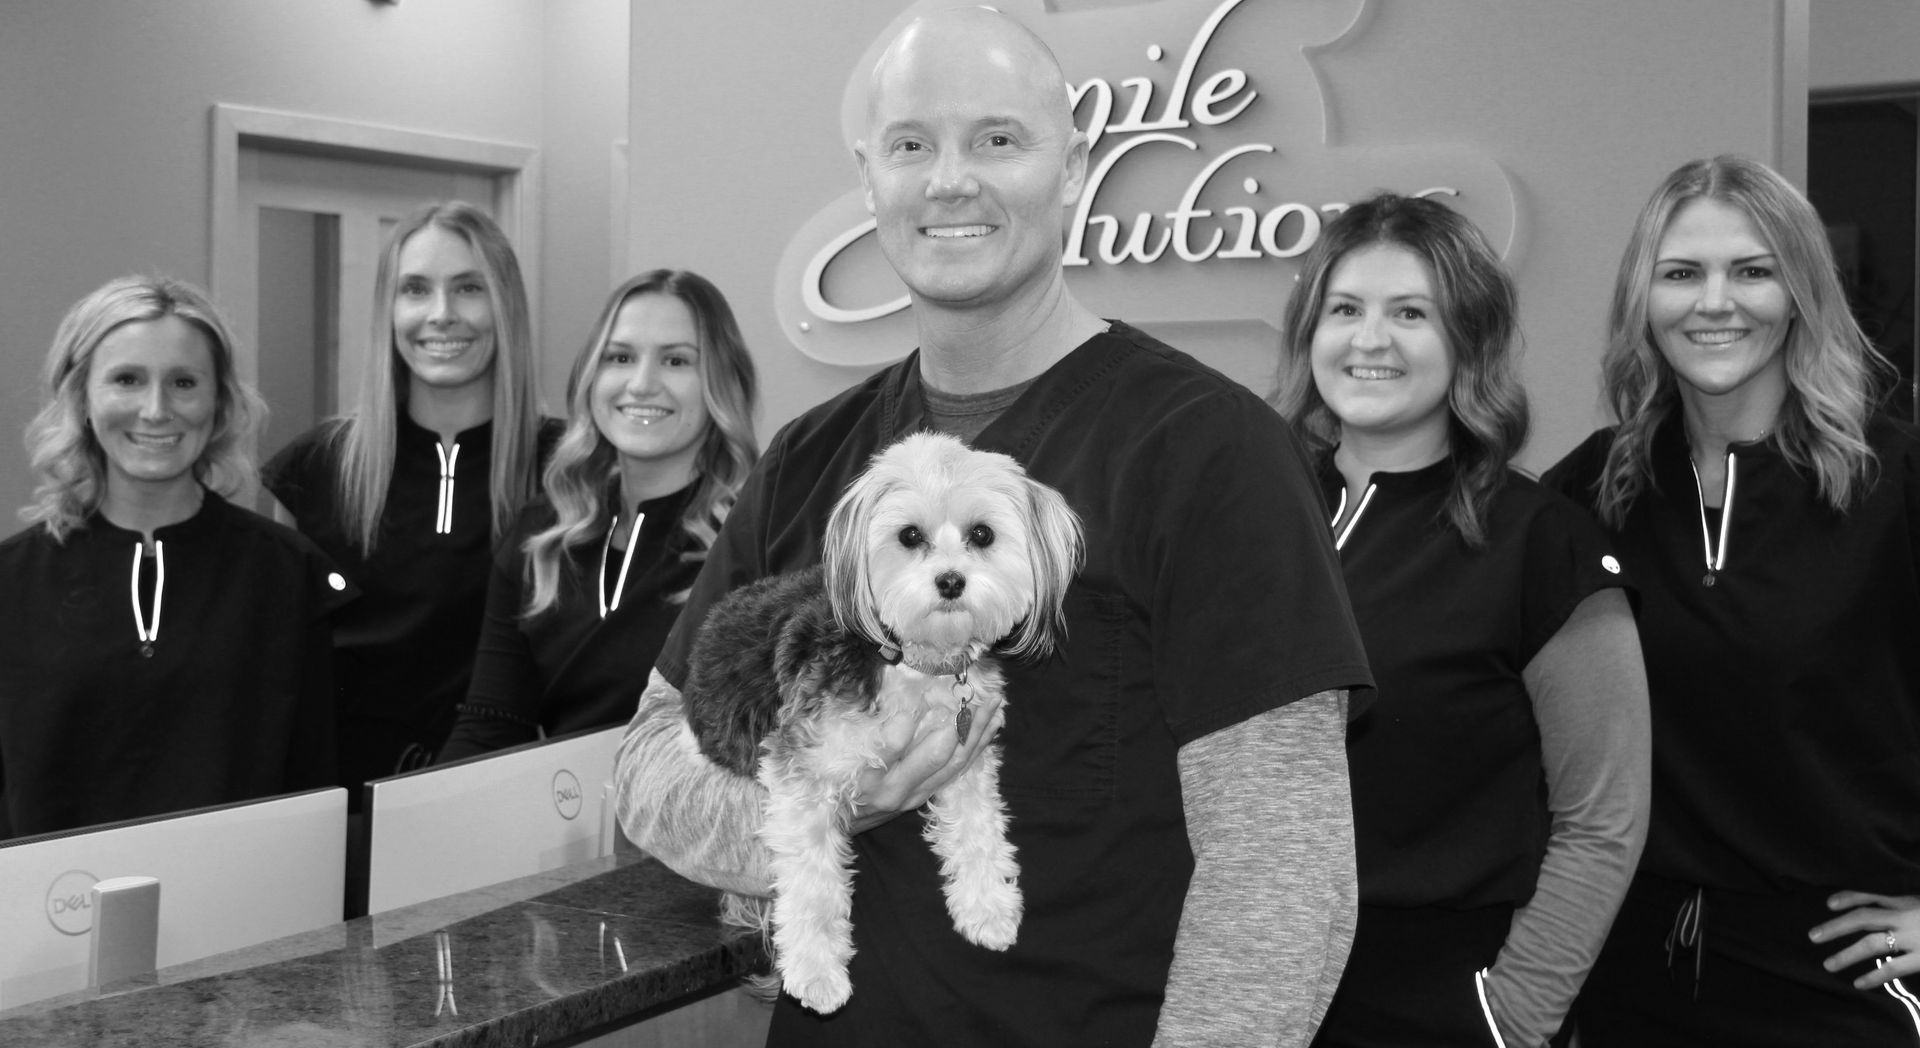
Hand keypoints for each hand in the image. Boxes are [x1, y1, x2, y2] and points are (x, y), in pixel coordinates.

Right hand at [846, 667, 1005, 834]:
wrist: (839, 825)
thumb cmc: (834, 783)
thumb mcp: (837, 759)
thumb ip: (861, 732)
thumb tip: (895, 701)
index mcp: (868, 778)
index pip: (894, 744)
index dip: (911, 717)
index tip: (926, 691)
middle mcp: (895, 790)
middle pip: (938, 755)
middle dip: (963, 723)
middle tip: (981, 695)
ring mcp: (915, 796)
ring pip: (955, 764)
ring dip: (977, 734)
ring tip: (995, 707)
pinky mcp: (925, 796)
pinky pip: (957, 772)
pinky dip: (976, 749)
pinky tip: (989, 730)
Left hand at [1809, 890, 1919, 989]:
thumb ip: (1906, 910)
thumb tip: (1887, 916)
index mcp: (1905, 903)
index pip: (1870, 897)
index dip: (1848, 899)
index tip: (1829, 904)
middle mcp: (1905, 917)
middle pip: (1863, 918)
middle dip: (1836, 927)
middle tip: (1813, 936)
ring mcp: (1913, 938)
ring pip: (1872, 944)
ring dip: (1847, 955)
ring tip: (1828, 966)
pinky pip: (1892, 968)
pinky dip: (1874, 977)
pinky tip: (1859, 984)